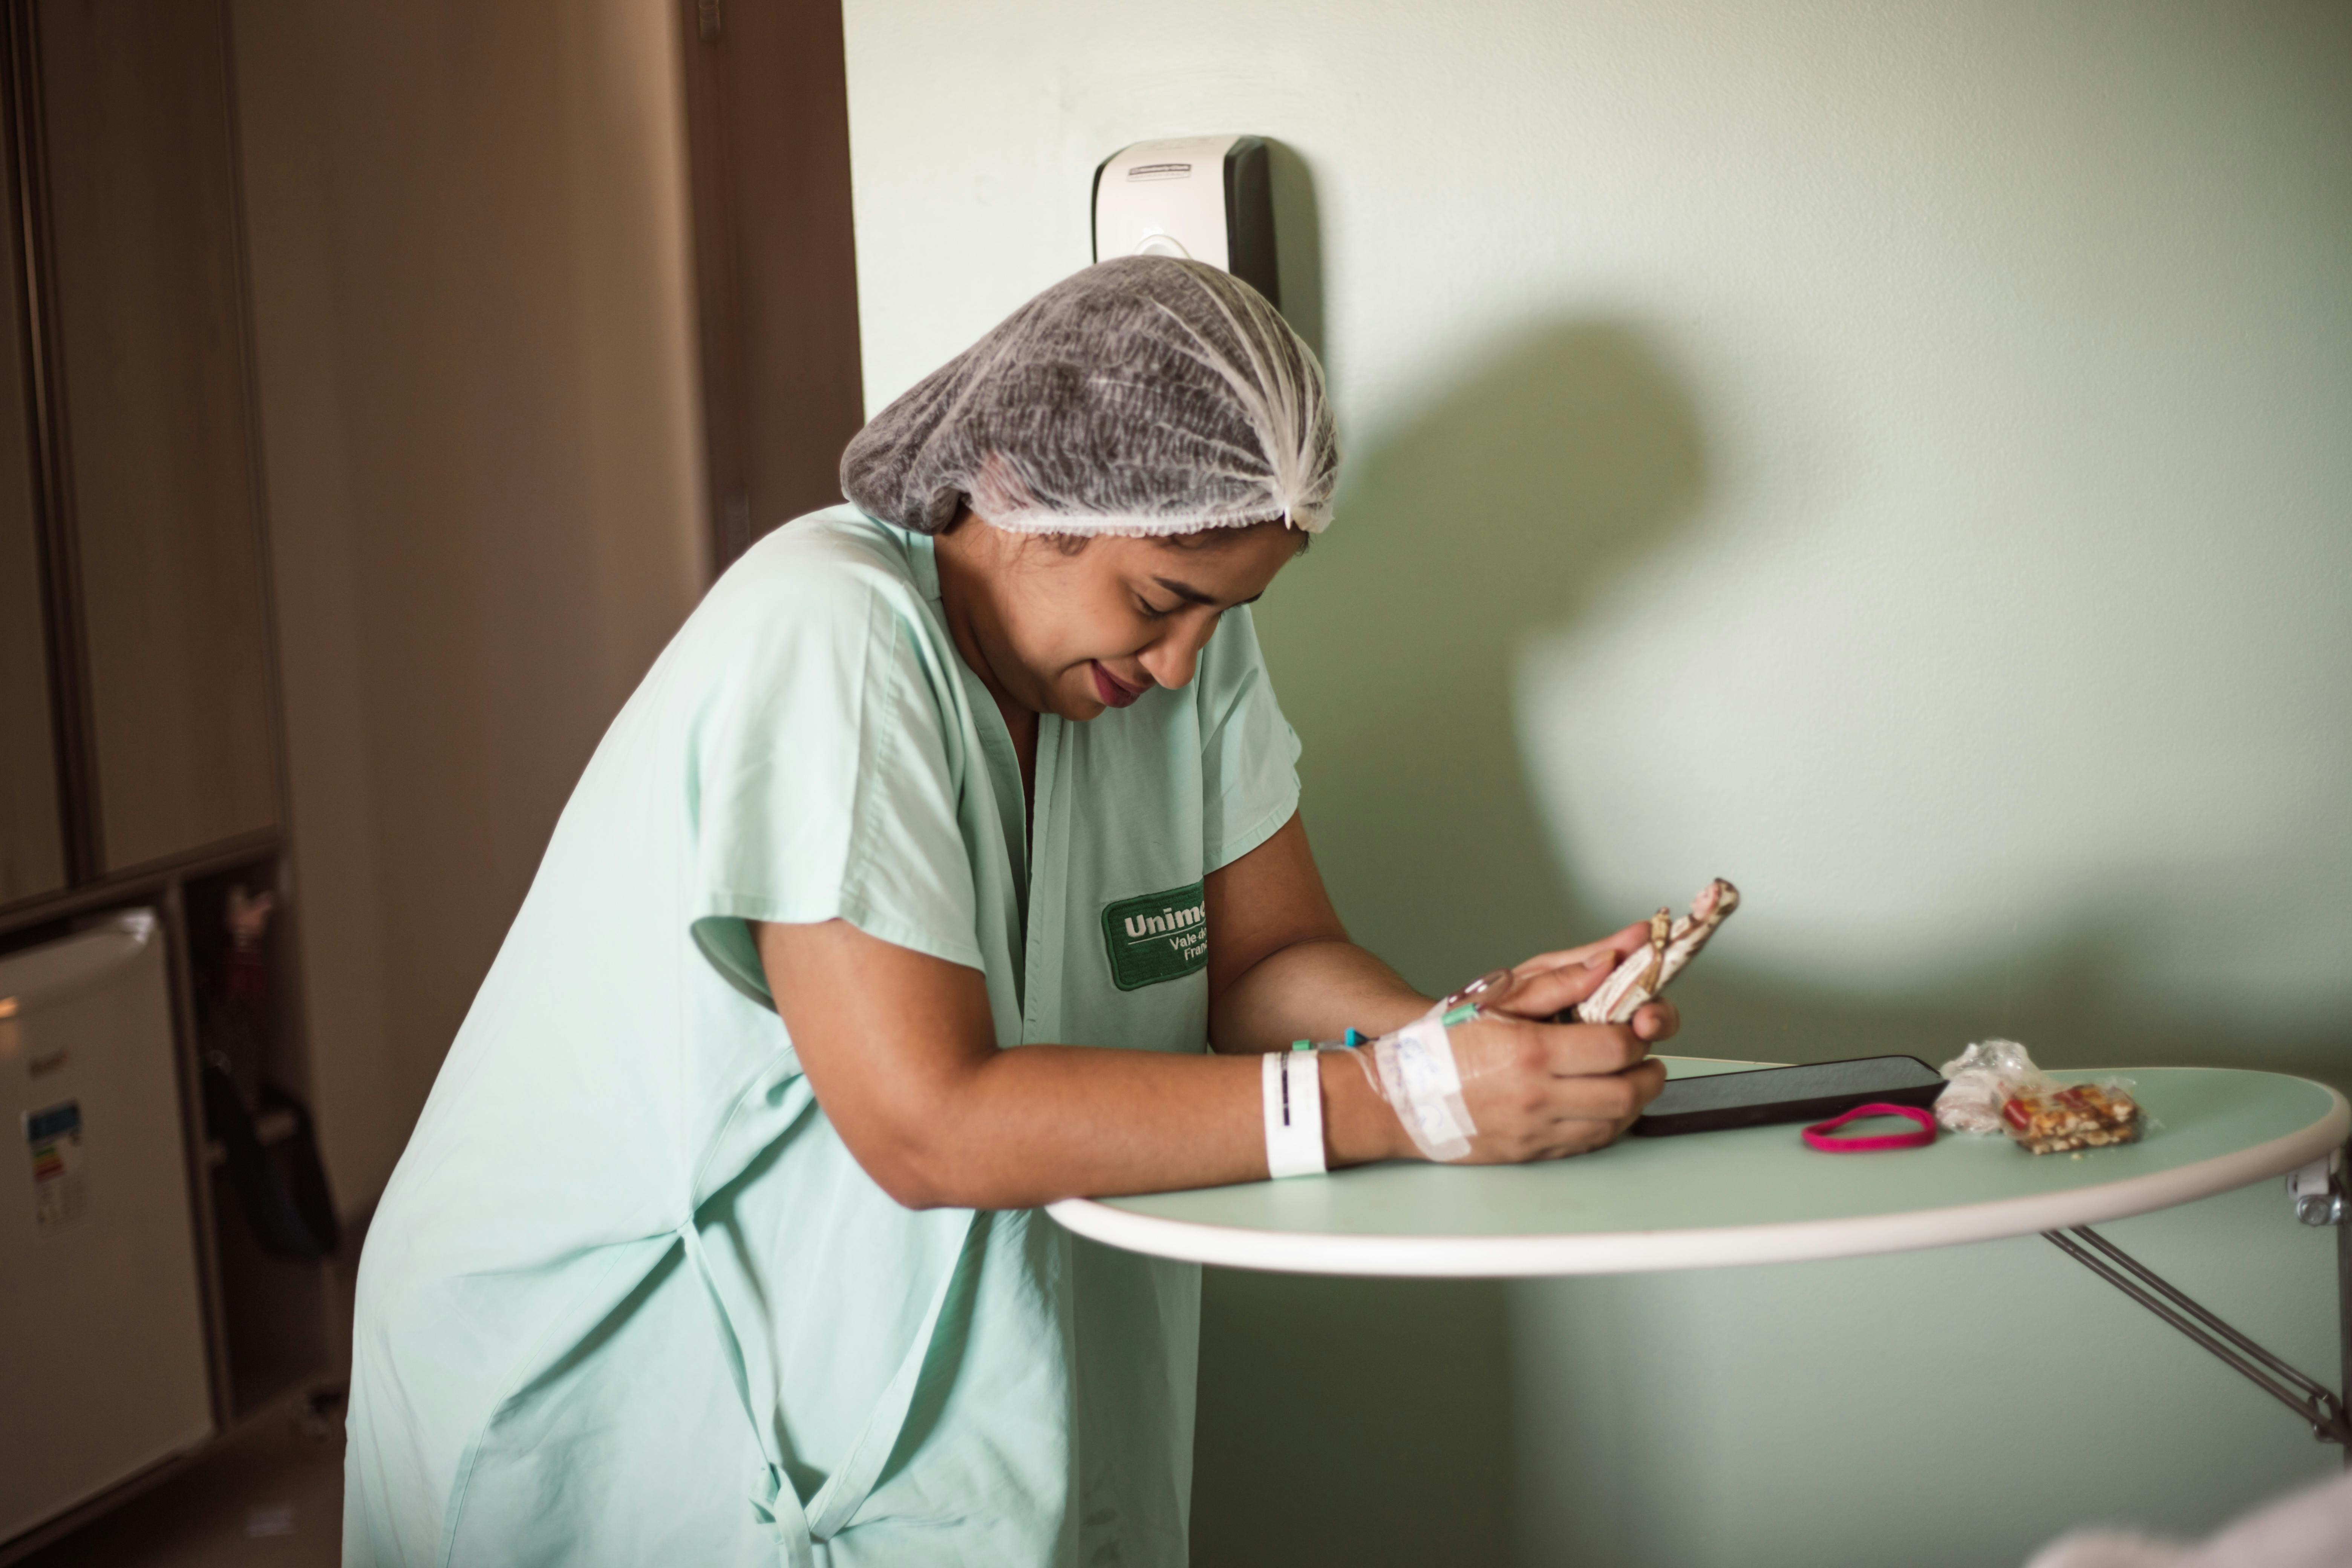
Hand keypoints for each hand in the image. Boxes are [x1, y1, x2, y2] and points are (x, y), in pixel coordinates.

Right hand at [1382, 926, 1678, 1163]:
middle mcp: (1537, 1097)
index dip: (1638, 1035)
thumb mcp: (1493, 999)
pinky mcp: (1531, 1153)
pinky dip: (1608, 1125)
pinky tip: (1602, 1105)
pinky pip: (1587, 1144)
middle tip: (1649, 1058)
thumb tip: (1609, 962)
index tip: (1636, 1025)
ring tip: (1630, 1079)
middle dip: (1649, 1073)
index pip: (1615, 1048)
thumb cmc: (1438, 1045)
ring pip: (1613, 1125)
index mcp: (1530, 1052)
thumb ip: (1557, 981)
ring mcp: (1535, 1130)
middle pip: (1625, 1093)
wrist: (1395, 1098)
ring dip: (1634, 1102)